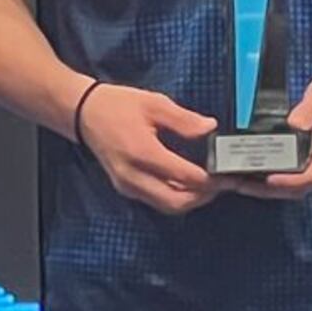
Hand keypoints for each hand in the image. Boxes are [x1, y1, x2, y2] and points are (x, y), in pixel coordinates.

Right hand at [78, 84, 219, 216]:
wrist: (84, 114)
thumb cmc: (117, 106)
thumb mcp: (154, 104)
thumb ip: (184, 119)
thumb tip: (210, 128)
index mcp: (142, 153)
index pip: (185, 177)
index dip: (210, 180)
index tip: (228, 175)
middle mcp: (133, 176)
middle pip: (177, 202)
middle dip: (203, 196)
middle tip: (221, 184)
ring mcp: (127, 185)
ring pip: (167, 206)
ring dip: (190, 200)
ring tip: (207, 186)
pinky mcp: (125, 188)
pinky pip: (156, 201)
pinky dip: (175, 197)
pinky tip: (187, 185)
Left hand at [232, 65, 311, 197]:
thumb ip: (308, 109)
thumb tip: (293, 124)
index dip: (290, 181)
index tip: (268, 178)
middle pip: (302, 187)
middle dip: (269, 189)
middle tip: (239, 182)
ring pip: (299, 189)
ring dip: (270, 190)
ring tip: (240, 182)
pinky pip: (300, 182)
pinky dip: (278, 183)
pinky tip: (257, 177)